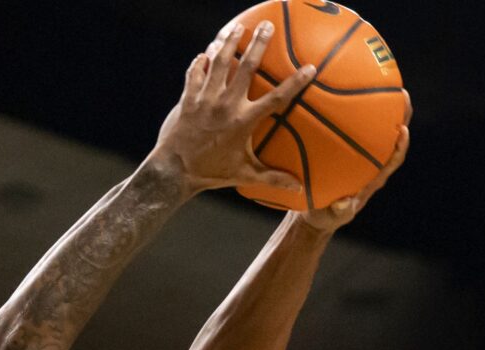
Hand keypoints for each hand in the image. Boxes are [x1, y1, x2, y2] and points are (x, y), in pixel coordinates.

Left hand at [149, 21, 314, 193]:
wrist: (173, 172)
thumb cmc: (211, 173)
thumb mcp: (244, 175)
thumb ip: (272, 177)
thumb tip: (297, 188)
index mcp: (243, 122)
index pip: (276, 99)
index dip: (295, 83)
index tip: (310, 68)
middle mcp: (225, 105)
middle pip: (246, 67)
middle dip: (257, 44)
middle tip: (266, 25)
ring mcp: (205, 99)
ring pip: (218, 63)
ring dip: (228, 43)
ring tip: (236, 27)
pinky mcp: (188, 98)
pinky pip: (195, 73)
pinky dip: (200, 61)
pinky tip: (206, 52)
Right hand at [295, 94, 411, 231]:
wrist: (317, 212)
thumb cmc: (325, 213)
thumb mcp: (330, 216)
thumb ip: (338, 210)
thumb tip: (343, 204)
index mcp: (373, 179)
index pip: (393, 160)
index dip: (400, 146)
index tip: (403, 130)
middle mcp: (372, 165)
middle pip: (392, 137)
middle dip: (400, 116)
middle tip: (402, 93)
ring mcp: (362, 157)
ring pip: (376, 128)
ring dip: (382, 107)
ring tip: (382, 82)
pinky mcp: (348, 151)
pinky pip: (354, 129)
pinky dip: (355, 112)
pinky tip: (344, 93)